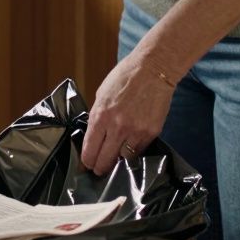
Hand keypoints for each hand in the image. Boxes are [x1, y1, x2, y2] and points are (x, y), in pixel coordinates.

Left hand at [80, 55, 176, 175]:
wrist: (154, 70)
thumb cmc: (125, 77)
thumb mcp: (102, 94)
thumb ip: (97, 116)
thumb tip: (94, 136)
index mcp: (100, 115)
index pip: (89, 150)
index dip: (86, 161)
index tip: (86, 164)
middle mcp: (117, 127)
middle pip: (105, 161)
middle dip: (99, 168)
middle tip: (98, 170)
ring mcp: (135, 131)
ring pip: (123, 160)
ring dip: (118, 161)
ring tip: (115, 158)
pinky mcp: (151, 132)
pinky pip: (139, 151)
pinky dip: (133, 151)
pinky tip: (130, 146)